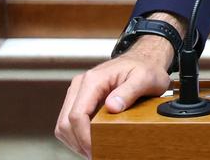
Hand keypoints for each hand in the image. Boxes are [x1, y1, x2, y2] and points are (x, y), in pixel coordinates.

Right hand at [55, 35, 173, 157]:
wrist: (144, 59)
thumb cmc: (145, 68)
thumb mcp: (145, 79)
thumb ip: (129, 92)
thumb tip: (112, 106)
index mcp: (93, 80)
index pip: (77, 115)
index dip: (84, 137)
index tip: (96, 150)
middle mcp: (80, 85)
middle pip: (65, 122)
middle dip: (78, 143)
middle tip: (96, 155)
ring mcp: (78, 92)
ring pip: (63, 124)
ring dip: (75, 141)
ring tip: (93, 150)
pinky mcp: (80, 99)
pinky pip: (69, 122)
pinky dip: (76, 135)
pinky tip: (91, 141)